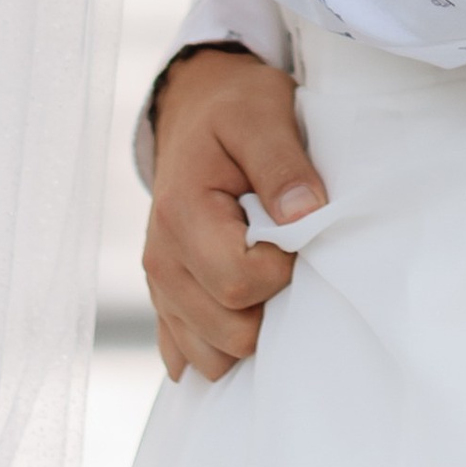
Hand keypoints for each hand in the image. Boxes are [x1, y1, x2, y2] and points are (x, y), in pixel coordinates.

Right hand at [144, 47, 326, 381]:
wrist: (198, 107)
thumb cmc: (235, 108)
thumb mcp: (263, 114)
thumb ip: (282, 165)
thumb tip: (304, 216)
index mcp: (180, 214)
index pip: (239, 283)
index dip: (282, 266)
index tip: (296, 230)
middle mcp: (161, 260)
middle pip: (230, 332)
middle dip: (271, 301)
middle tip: (284, 249)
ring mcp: (161, 288)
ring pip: (213, 357)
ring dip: (251, 326)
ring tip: (264, 270)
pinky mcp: (168, 302)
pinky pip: (193, 358)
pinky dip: (225, 343)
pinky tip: (245, 305)